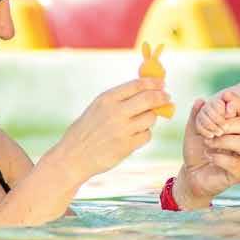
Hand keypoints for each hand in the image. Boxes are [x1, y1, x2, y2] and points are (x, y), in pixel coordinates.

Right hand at [52, 78, 171, 182]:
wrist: (73, 156)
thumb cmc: (87, 129)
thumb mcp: (98, 107)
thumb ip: (120, 98)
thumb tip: (148, 88)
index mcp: (107, 99)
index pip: (137, 85)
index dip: (153, 83)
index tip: (162, 83)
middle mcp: (115, 112)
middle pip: (149, 99)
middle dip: (162, 97)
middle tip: (167, 98)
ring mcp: (122, 130)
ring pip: (150, 118)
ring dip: (150, 118)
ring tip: (141, 121)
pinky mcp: (126, 146)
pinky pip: (146, 135)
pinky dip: (144, 134)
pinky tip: (135, 135)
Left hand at [175, 91, 239, 208]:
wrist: (192, 174)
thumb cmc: (197, 150)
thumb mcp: (194, 130)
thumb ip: (197, 115)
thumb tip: (200, 100)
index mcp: (236, 126)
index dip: (235, 103)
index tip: (223, 99)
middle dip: (227, 124)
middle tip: (210, 131)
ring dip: (223, 141)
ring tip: (207, 143)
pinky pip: (235, 162)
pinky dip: (218, 157)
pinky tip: (208, 155)